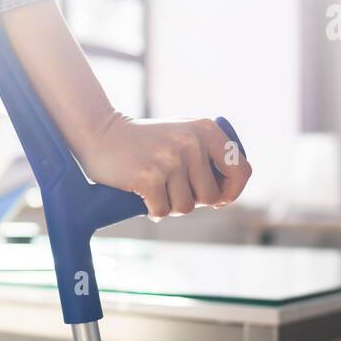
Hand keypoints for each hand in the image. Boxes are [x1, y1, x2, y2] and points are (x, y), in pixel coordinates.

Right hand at [75, 114, 251, 219]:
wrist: (100, 133)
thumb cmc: (143, 141)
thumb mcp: (182, 134)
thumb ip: (207, 153)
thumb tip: (227, 194)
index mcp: (206, 130)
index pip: (241, 170)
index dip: (232, 191)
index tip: (217, 198)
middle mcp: (192, 142)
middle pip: (211, 197)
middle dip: (192, 201)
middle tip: (172, 190)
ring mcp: (170, 160)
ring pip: (186, 207)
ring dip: (170, 207)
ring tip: (156, 190)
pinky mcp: (148, 177)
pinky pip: (162, 211)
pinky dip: (153, 210)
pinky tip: (142, 196)